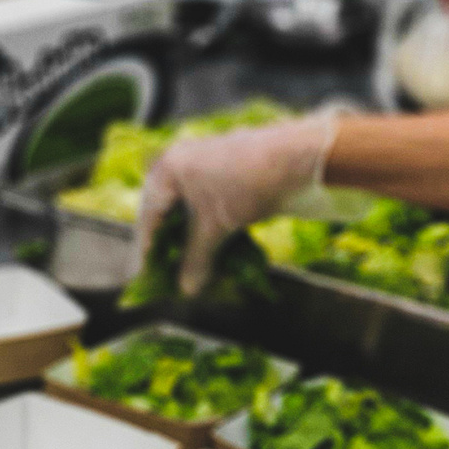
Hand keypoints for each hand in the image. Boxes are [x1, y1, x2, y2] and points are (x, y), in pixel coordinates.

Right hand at [135, 113, 338, 295]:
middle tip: (174, 277)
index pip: (149, 217)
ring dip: (195, 243)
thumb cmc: (247, 185)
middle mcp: (182, 165)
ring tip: (198, 271)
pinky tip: (219, 253)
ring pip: (192, 215)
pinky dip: (213, 232)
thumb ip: (196, 259)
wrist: (299, 158)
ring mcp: (207, 169)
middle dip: (174, 248)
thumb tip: (187, 290)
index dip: (149, 250)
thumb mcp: (217, 226)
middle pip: (169, 215)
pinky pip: (211, 210)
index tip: (151, 278)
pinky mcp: (230, 178)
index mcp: (167, 169)